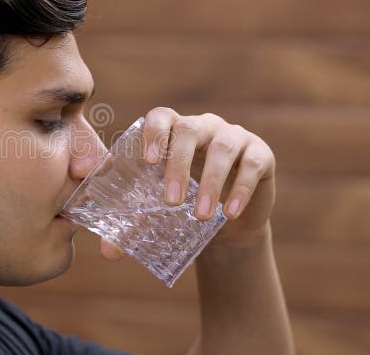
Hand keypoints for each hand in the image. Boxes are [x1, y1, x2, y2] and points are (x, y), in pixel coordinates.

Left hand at [100, 107, 276, 260]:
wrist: (227, 226)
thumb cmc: (184, 207)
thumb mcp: (159, 213)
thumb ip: (133, 226)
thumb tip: (108, 252)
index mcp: (173, 131)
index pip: (161, 116)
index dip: (153, 133)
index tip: (147, 161)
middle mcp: (204, 127)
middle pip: (189, 130)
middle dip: (178, 164)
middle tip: (170, 201)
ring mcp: (235, 137)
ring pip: (223, 148)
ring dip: (210, 183)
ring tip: (200, 217)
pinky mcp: (261, 154)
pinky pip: (253, 164)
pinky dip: (241, 188)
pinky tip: (229, 213)